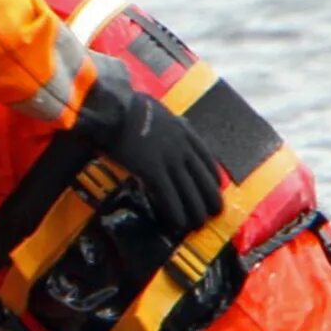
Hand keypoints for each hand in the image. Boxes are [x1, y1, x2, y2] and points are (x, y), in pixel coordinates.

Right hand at [73, 74, 224, 239]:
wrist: (114, 107)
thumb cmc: (128, 106)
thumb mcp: (157, 109)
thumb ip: (167, 122)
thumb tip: (169, 124)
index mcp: (184, 131)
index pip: (207, 159)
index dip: (214, 178)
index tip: (217, 189)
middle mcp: (182, 147)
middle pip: (204, 179)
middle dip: (211, 200)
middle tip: (212, 214)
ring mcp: (169, 159)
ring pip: (190, 191)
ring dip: (195, 211)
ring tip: (196, 224)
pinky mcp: (152, 170)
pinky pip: (170, 196)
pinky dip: (176, 212)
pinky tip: (178, 224)